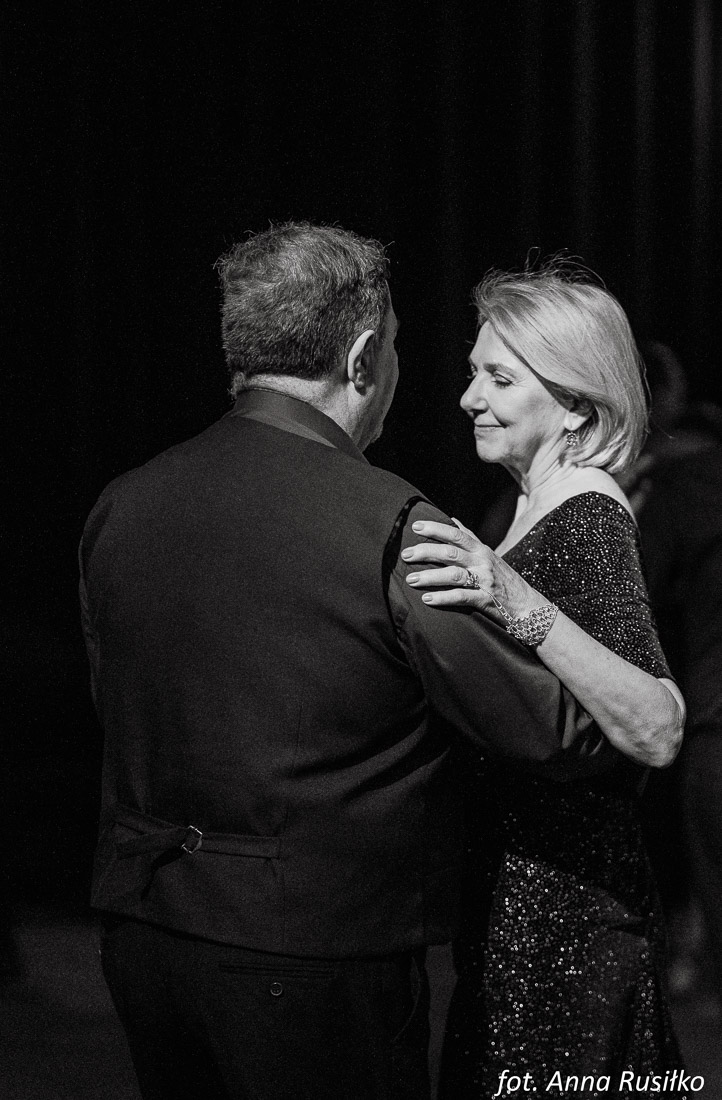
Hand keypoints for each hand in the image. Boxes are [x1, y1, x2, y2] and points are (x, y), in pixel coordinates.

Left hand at [401, 518, 535, 615]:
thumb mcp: (490, 555)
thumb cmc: (505, 580)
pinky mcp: (486, 601)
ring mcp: (485, 581)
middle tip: (406, 555)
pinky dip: (443, 598)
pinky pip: (462, 597)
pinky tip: (427, 599)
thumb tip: (453, 519)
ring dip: (430, 577)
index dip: (435, 529)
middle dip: (426, 552)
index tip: (415, 526)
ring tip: (411, 579)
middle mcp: (483, 562)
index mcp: (482, 550)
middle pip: (451, 552)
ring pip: (453, 574)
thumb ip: (471, 539)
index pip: (456, 534)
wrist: (529, 607)